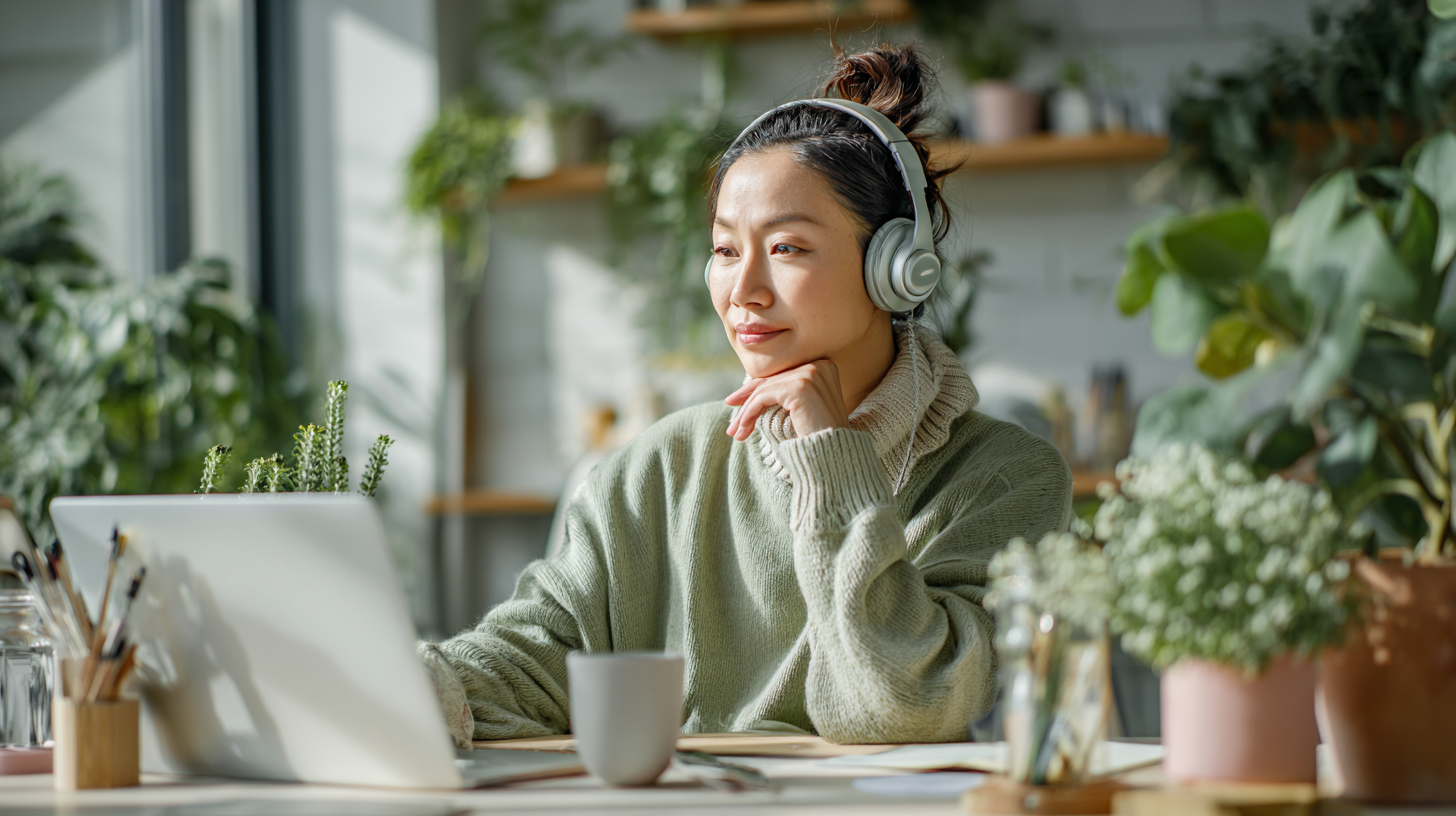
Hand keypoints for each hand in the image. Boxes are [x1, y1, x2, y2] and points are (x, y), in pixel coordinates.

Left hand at [724, 360, 850, 441]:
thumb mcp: (806, 409)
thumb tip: (752, 388)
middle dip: (747, 401)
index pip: (782, 375)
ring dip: (746, 412)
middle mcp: (819, 365)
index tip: (737, 402)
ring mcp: (810, 374)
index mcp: (824, 367)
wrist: (835, 456)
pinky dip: (749, 413)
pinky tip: (743, 429)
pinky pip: (763, 397)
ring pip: (764, 389)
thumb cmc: (822, 439)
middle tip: (732, 421)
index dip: (758, 389)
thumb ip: (789, 393)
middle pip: (772, 381)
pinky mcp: (798, 387)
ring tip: (736, 432)